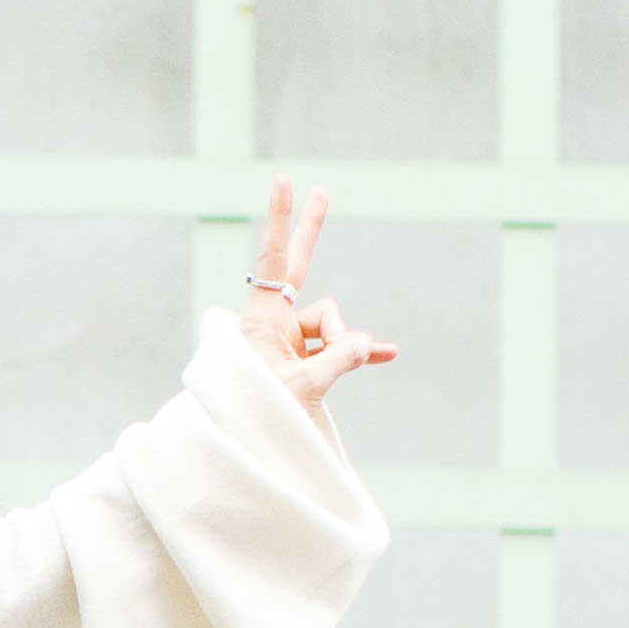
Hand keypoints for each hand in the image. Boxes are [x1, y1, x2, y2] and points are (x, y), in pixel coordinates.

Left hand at [232, 178, 393, 420]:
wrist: (241, 449)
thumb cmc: (259, 418)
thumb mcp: (302, 387)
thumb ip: (339, 359)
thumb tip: (368, 343)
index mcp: (260, 319)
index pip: (272, 257)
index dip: (280, 217)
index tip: (283, 178)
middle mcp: (274, 323)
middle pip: (297, 266)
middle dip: (311, 232)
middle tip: (322, 190)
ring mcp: (290, 341)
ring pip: (332, 326)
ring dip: (340, 349)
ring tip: (318, 382)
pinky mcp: (305, 361)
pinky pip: (339, 349)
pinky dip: (357, 353)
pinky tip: (387, 354)